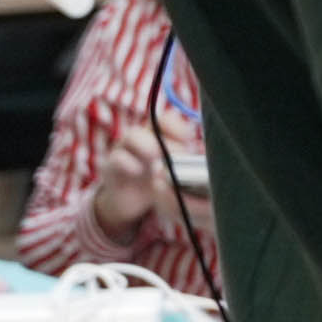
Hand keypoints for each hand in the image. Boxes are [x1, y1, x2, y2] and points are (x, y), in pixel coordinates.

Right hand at [88, 130, 205, 240]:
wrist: (131, 202)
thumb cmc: (160, 182)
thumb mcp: (177, 173)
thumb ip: (190, 165)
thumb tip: (209, 164)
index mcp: (161, 135)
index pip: (168, 119)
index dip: (178, 126)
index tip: (189, 140)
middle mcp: (142, 137)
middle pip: (153, 123)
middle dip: (169, 140)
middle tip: (179, 156)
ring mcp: (125, 150)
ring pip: (132, 135)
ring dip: (147, 145)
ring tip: (157, 159)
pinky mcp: (112, 167)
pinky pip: (117, 158)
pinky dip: (129, 163)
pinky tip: (139, 172)